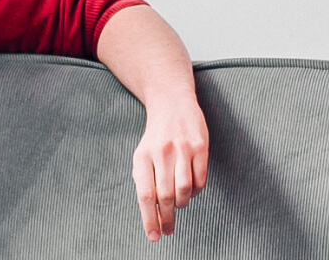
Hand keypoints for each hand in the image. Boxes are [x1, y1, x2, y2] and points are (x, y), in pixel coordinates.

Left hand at [130, 100, 208, 241]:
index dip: (149, 219)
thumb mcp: (142, 156)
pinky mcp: (200, 146)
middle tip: (168, 231)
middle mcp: (160, 153)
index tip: (154, 236)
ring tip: (179, 205)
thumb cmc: (156, 138)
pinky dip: (196, 192)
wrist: (172, 104)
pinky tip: (191, 191)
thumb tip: (150, 213)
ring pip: (184, 190)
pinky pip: (200, 180)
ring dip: (182, 204)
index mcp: (142, 157)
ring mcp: (181, 149)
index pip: (145, 195)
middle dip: (166, 218)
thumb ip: (145, 181)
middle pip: (164, 196)